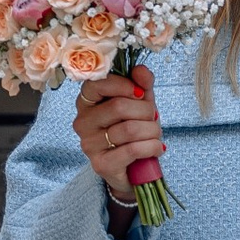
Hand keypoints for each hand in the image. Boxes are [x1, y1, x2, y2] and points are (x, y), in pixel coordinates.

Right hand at [72, 65, 159, 204]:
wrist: (134, 169)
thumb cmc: (134, 130)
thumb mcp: (141, 103)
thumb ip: (142, 84)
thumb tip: (141, 70)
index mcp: (87, 102)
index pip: (98, 84)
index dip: (124, 85)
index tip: (140, 94)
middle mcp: (82, 122)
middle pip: (118, 107)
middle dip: (145, 111)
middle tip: (152, 118)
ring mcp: (89, 144)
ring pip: (129, 129)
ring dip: (152, 131)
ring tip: (155, 135)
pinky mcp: (101, 164)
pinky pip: (132, 150)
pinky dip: (151, 147)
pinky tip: (156, 148)